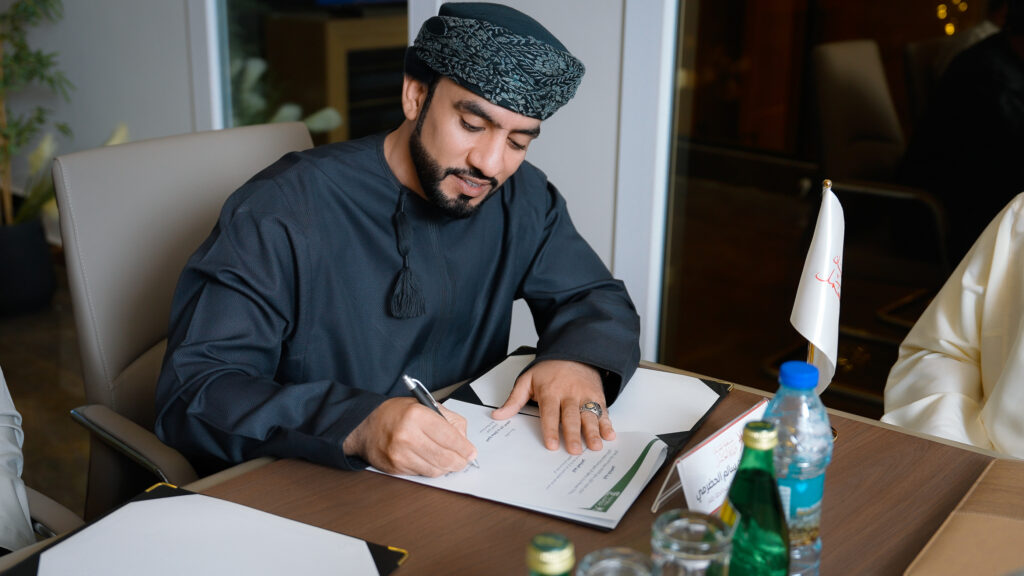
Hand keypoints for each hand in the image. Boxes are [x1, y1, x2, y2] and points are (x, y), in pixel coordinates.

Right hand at [343, 397, 477, 476]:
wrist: (366, 426)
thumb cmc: (397, 414)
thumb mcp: (424, 406)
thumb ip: (448, 420)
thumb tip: (465, 441)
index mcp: (417, 415)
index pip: (450, 437)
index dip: (464, 448)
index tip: (471, 452)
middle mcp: (407, 435)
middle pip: (444, 457)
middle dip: (459, 462)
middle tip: (463, 460)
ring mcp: (400, 454)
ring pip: (435, 470)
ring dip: (446, 467)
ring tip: (448, 460)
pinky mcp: (396, 468)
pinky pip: (423, 474)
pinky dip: (431, 469)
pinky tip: (430, 461)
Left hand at [492, 360, 613, 453]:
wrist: (573, 352)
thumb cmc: (549, 370)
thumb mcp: (527, 379)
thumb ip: (514, 400)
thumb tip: (497, 415)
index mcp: (550, 392)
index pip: (549, 413)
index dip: (550, 429)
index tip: (551, 445)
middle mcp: (568, 394)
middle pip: (571, 417)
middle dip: (573, 434)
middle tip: (574, 450)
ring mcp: (584, 395)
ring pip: (589, 415)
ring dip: (593, 432)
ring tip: (595, 446)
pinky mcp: (597, 396)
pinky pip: (603, 411)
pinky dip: (607, 423)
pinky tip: (609, 435)